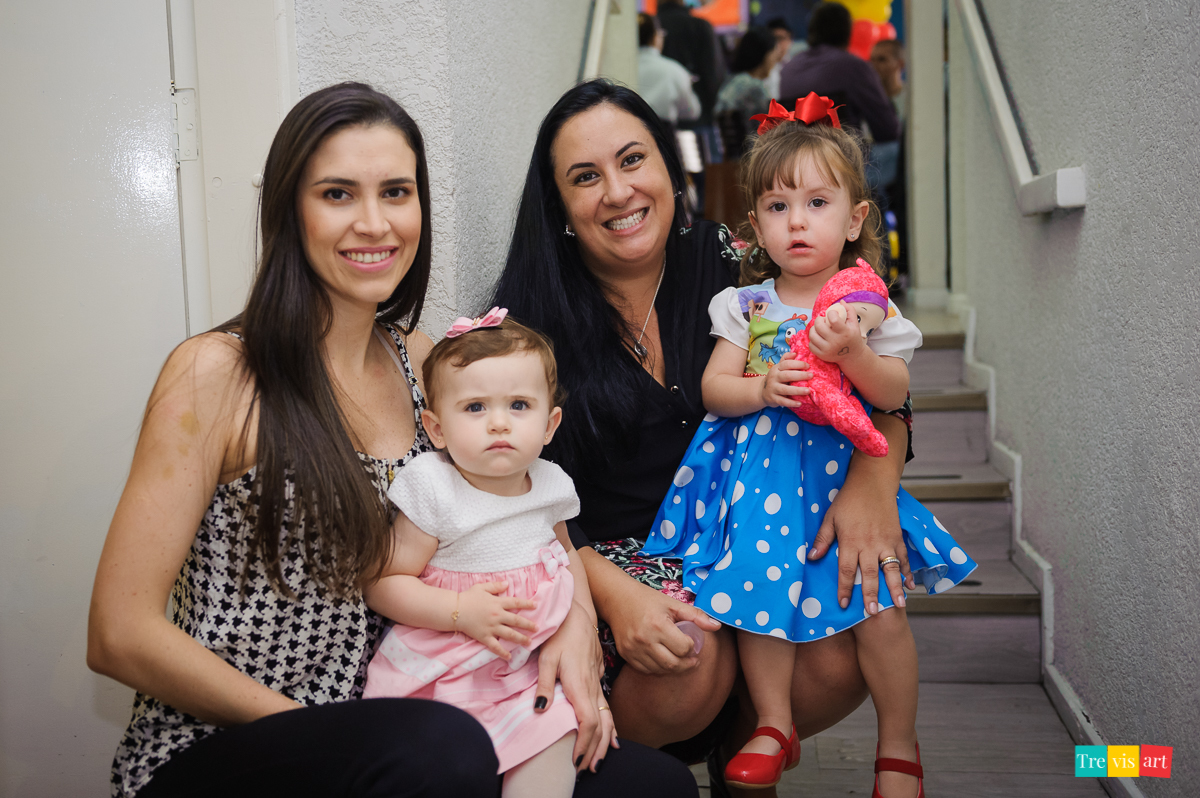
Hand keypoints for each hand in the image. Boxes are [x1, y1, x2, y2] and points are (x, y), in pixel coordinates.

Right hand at [455, 581, 537, 658]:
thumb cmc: (467, 597)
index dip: (527, 604)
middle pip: (516, 620)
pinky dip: (503, 652)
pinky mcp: (484, 637)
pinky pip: (495, 646)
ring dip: (521, 639)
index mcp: (497, 602)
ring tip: (529, 642)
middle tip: (537, 628)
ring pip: (510, 634)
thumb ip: (495, 586)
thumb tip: (507, 584)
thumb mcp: (482, 587)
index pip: (516, 602)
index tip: (536, 606)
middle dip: (528, 625)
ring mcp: (491, 627)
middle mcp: (497, 615)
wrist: (454, 610)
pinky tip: (509, 656)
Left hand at [534, 602, 617, 771]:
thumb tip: (540, 709)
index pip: (588, 722)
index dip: (584, 744)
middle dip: (594, 750)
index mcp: (579, 684)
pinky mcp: (598, 680)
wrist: (579, 614)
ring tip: (598, 762)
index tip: (576, 761)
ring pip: (607, 719)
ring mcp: (598, 683)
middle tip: (586, 770)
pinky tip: (610, 738)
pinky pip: (607, 709)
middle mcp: (592, 687)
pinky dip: (609, 727)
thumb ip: (544, 683)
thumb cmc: (560, 634)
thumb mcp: (546, 656)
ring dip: (603, 742)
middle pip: (600, 726)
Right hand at [607, 581, 721, 674]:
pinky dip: (658, 668)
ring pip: (660, 670)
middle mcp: (644, 639)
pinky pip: (646, 670)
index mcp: (658, 624)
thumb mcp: (672, 603)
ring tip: (679, 659)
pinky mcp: (626, 655)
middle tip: (693, 660)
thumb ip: (695, 615)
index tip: (693, 643)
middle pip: (673, 665)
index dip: (692, 647)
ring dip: (673, 668)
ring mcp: (633, 649)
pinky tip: (663, 659)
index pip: (684, 648)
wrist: (617, 599)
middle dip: (687, 664)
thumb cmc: (647, 599)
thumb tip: (717, 626)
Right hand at [760, 353, 811, 408]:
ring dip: (797, 390)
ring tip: (808, 391)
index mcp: (776, 369)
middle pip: (786, 375)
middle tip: (811, 376)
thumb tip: (795, 353)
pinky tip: (800, 403)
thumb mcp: (779, 368)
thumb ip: (786, 360)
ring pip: (785, 389)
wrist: (762, 392)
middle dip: (799, 375)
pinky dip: (791, 403)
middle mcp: (774, 378)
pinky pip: (783, 401)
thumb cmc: (776, 378)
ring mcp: (773, 389)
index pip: (786, 364)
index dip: (797, 364)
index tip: (808, 366)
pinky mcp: (774, 399)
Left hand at [807, 462, 915, 615]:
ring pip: (890, 569)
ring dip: (894, 588)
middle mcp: (869, 544)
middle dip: (871, 594)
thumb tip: (812, 558)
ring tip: (899, 606)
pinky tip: (910, 586)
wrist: (872, 482)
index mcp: (850, 540)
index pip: (846, 570)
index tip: (844, 605)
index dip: (844, 589)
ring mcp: (886, 541)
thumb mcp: (830, 518)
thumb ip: (823, 539)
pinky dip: (907, 572)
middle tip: (873, 613)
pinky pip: (903, 558)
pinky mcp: (897, 537)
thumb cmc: (848, 500)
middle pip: (869, 574)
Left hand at [808, 302, 865, 363]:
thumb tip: (840, 302)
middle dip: (819, 320)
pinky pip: (811, 344)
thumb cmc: (853, 337)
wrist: (852, 356)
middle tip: (823, 321)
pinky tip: (819, 337)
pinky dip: (813, 339)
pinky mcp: (822, 355)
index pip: (833, 319)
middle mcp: (835, 342)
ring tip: (820, 328)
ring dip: (814, 329)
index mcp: (845, 332)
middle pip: (819, 326)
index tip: (832, 315)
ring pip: (812, 335)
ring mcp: (827, 349)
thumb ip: (849, 310)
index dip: (831, 313)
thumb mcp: (855, 323)